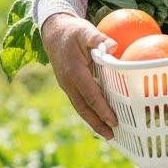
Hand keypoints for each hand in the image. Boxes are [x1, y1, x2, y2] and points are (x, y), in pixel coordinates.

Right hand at [39, 12, 117, 138]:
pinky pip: (80, 101)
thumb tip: (113, 46)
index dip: (102, 109)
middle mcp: (68, 83)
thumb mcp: (85, 31)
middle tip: (111, 136)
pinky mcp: (69, 84)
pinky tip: (100, 118)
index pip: (90, 95)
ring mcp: (67, 85)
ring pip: (81, 107)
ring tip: (107, 133)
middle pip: (83, 108)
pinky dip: (89, 112)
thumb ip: (98, 39)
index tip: (114, 120)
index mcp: (74, 73)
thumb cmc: (73, 31)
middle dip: (97, 123)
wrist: (53, 32)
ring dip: (93, 121)